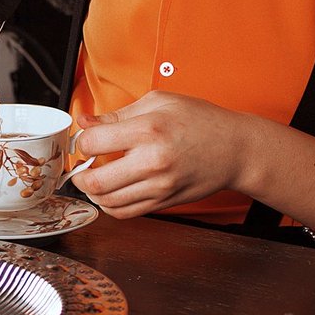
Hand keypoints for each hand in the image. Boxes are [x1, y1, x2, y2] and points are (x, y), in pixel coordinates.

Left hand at [70, 91, 246, 218]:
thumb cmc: (200, 121)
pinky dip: (110, 205)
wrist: (235, 149)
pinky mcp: (164, 201)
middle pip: (95, 181)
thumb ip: (117, 114)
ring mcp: (159, 186)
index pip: (93, 143)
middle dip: (79, 174)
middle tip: (83, 166)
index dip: (82, 142)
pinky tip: (112, 192)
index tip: (86, 140)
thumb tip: (85, 122)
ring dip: (93, 192)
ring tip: (95, 179)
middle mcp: (152, 161)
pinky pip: (126, 213)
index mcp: (148, 130)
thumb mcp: (159, 102)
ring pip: (108, 202)